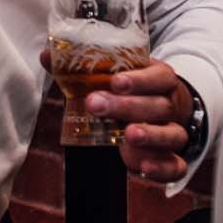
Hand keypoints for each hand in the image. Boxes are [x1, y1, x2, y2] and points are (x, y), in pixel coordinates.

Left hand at [56, 55, 198, 184]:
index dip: (140, 79)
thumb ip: (80, 69)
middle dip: (128, 106)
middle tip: (96, 105)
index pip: (158, 76)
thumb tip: (46, 55)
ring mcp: (173, 132)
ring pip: (172, 134)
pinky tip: (143, 167)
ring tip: (129, 135)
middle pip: (159, 105)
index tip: (115, 82)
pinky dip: (162, 168)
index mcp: (159, 79)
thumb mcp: (109, 78)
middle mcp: (170, 105)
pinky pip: (176, 166)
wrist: (157, 111)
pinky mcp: (171, 158)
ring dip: (151, 135)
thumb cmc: (128, 92)